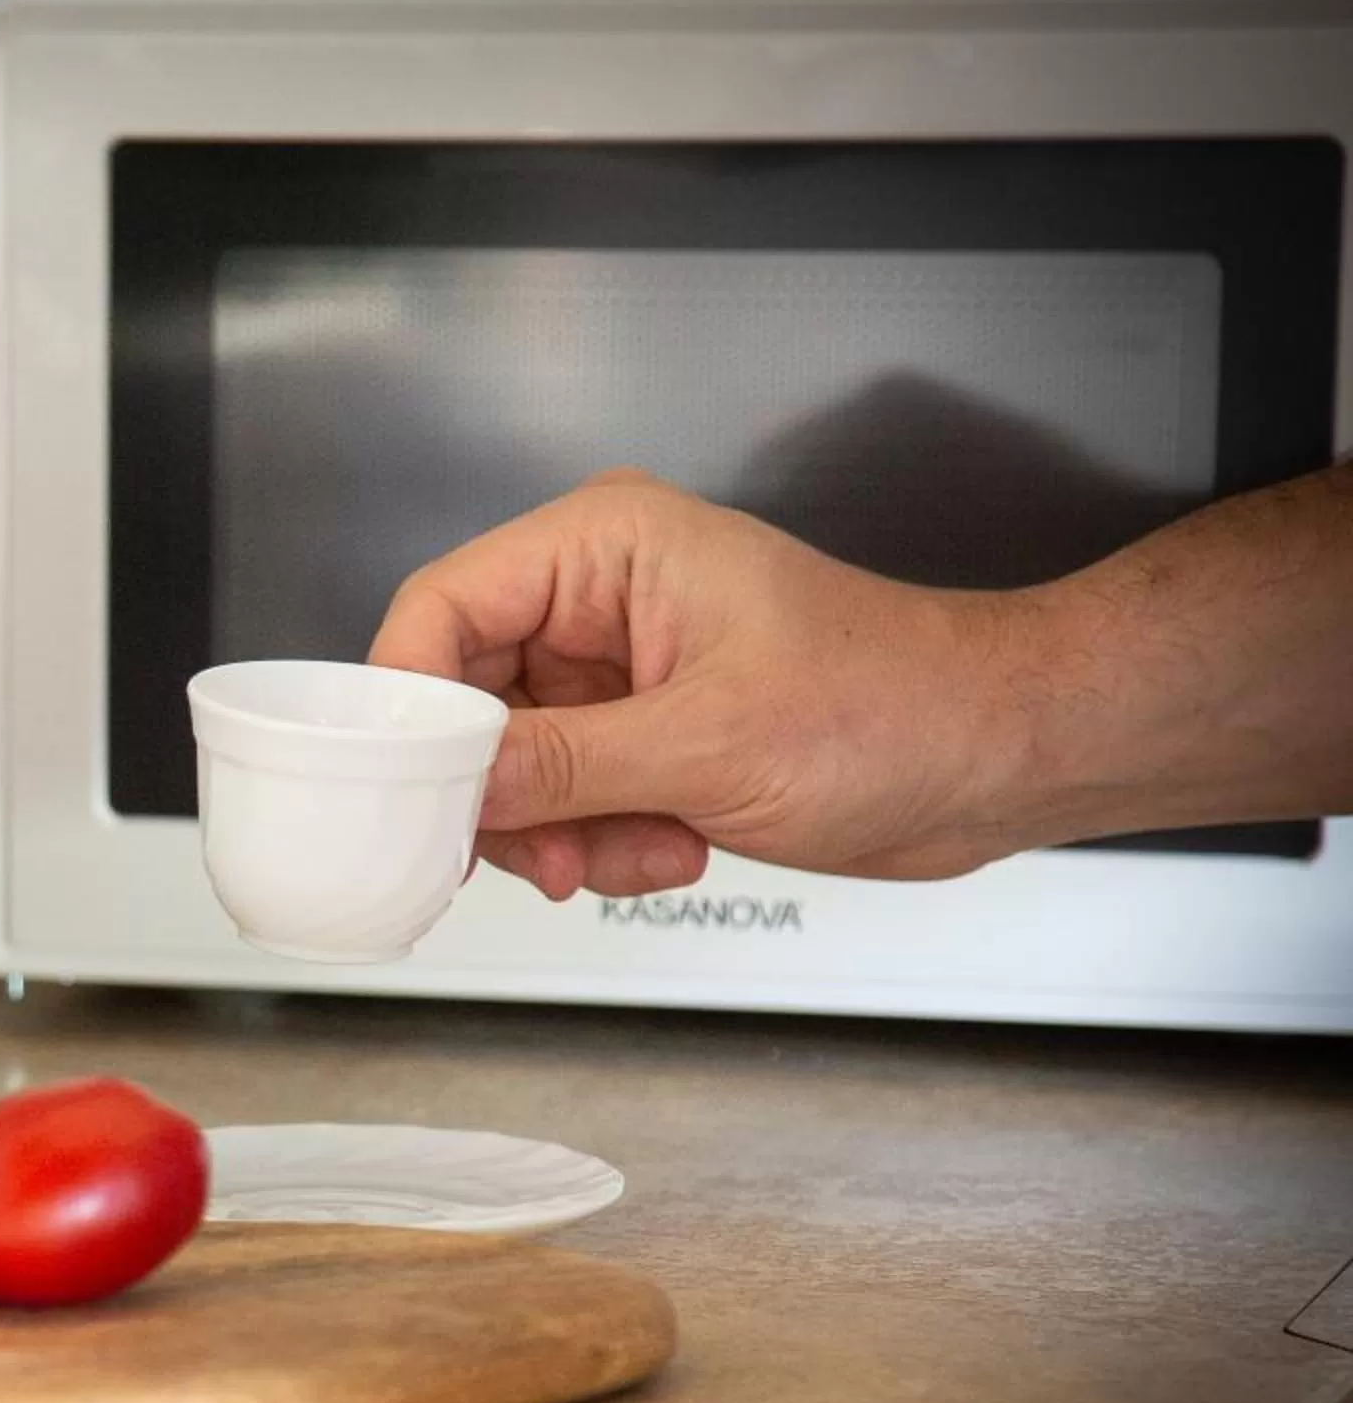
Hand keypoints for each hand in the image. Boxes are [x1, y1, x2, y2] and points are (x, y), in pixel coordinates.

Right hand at [367, 471, 1023, 900]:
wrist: (993, 757)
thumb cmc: (896, 705)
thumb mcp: (708, 744)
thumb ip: (562, 766)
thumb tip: (449, 787)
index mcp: (604, 548)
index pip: (442, 610)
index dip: (409, 705)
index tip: (410, 790)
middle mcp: (597, 600)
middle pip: (463, 699)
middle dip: (500, 793)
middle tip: (538, 854)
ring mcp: (617, 670)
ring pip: (510, 765)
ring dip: (563, 831)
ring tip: (644, 848)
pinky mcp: (641, 732)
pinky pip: (565, 798)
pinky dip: (602, 843)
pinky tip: (676, 847)